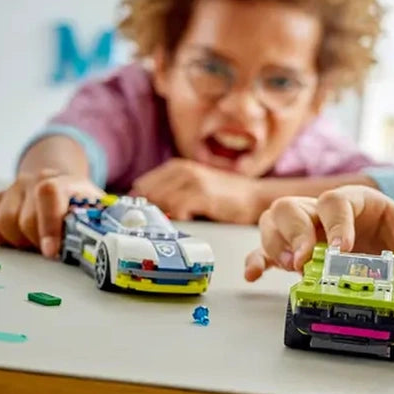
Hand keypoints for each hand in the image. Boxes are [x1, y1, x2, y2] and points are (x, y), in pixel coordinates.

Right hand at [0, 169, 104, 257]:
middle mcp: (32, 180)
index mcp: (61, 180)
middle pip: (24, 218)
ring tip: (36, 241)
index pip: (49, 194)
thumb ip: (106, 220)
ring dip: (19, 241)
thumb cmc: (80, 203)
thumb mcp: (98, 207)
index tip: (51, 252)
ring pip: (2, 222)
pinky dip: (2, 238)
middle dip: (37, 241)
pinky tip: (20, 238)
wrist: (59, 180)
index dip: (48, 225)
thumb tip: (116, 240)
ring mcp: (12, 189)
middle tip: (51, 248)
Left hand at [130, 159, 259, 223]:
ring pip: (160, 201)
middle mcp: (182, 170)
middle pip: (147, 194)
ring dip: (161, 216)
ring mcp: (193, 182)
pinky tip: (187, 221)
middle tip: (153, 226)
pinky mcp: (203, 195)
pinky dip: (176, 218)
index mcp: (177, 167)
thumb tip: (146, 208)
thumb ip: (171, 192)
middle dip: (147, 211)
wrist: (255, 196)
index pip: (142, 185)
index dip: (138, 203)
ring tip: (171, 224)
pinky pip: (177, 209)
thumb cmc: (224, 195)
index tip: (140, 218)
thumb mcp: (194, 185)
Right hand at [242, 185, 393, 294]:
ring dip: (274, 245)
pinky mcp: (299, 253)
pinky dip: (258, 260)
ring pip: (273, 224)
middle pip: (292, 207)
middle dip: (293, 233)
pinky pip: (268, 251)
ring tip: (291, 268)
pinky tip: (254, 275)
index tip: (340, 251)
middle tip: (304, 261)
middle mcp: (325, 212)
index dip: (334, 224)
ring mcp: (308, 231)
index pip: (335, 201)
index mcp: (357, 201)